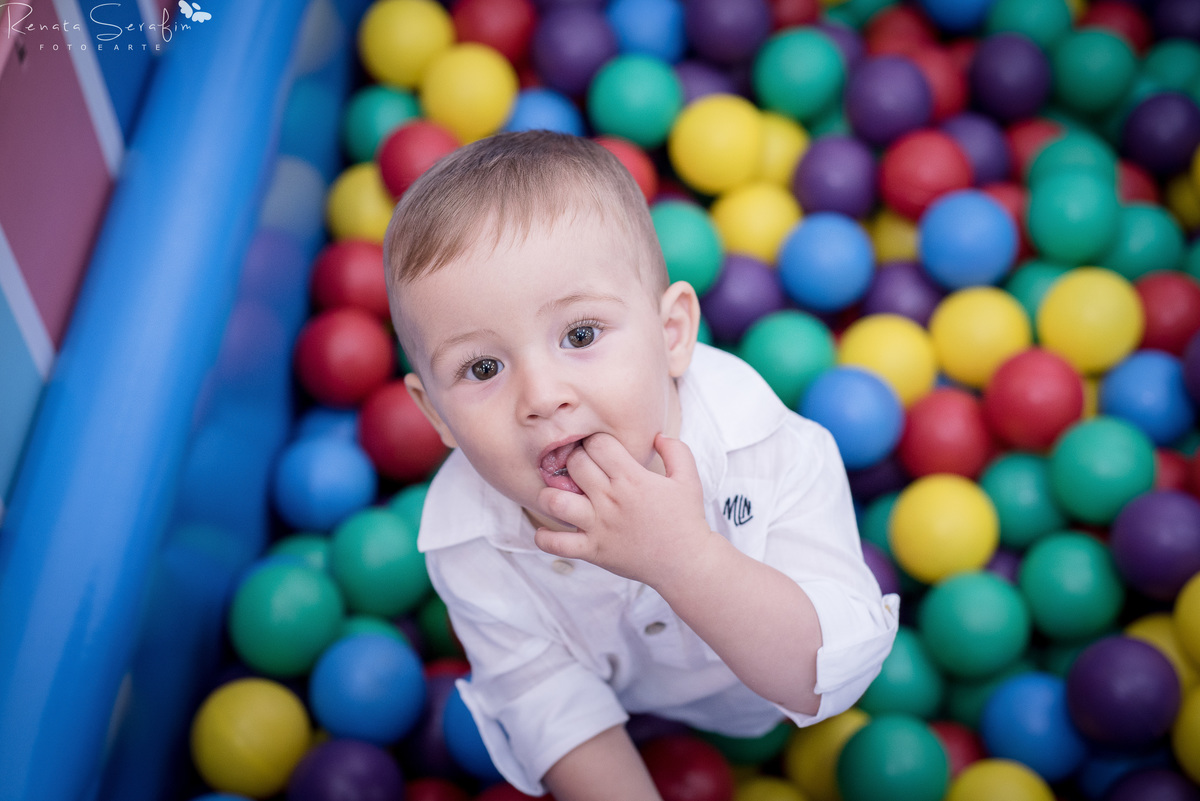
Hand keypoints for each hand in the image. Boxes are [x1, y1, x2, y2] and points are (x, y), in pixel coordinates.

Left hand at [532, 433, 717, 586]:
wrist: (686, 563)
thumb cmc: (686, 519)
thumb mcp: (688, 479)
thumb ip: (676, 450)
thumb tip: (657, 435)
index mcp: (631, 478)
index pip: (597, 444)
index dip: (594, 441)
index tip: (598, 450)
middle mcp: (610, 499)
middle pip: (574, 464)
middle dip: (573, 460)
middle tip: (580, 468)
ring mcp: (598, 526)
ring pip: (554, 501)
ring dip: (550, 494)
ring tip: (559, 495)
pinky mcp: (592, 550)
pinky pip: (556, 544)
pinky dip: (544, 538)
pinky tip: (547, 531)